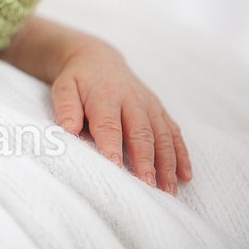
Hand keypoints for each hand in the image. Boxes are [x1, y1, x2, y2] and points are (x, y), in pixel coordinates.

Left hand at [51, 39, 192, 193]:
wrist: (97, 59)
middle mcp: (132, 101)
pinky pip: (174, 133)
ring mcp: (149, 105)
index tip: (115, 167)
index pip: (109, 124)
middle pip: (141, 133)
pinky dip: (181, 154)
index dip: (112, 146)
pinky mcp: (159, 110)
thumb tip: (68, 129)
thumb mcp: (64, 88)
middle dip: (145, 160)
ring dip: (167, 163)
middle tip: (148, 185)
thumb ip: (66, 108)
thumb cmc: (78, 80)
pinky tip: (185, 175)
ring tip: (168, 190)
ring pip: (162, 136)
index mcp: (105, 97)